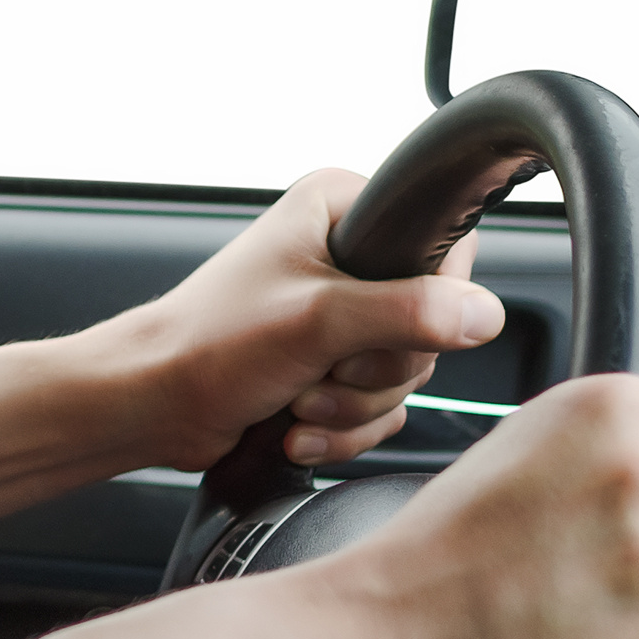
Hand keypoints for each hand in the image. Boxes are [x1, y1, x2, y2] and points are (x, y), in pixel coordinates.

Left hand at [130, 169, 506, 470]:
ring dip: (352, 405)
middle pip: (430, 323)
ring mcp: (340, 315)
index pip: (447, 247)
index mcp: (340, 209)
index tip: (379, 326)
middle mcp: (345, 254)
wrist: (154, 405)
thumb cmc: (208, 345)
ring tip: (298, 400)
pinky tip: (296, 429)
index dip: (430, 301)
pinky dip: (341, 428)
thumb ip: (407, 312)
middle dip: (374, 369)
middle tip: (320, 369)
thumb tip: (483, 315)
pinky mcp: (331, 365)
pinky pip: (379, 407)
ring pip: (405, 374)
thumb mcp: (318, 320)